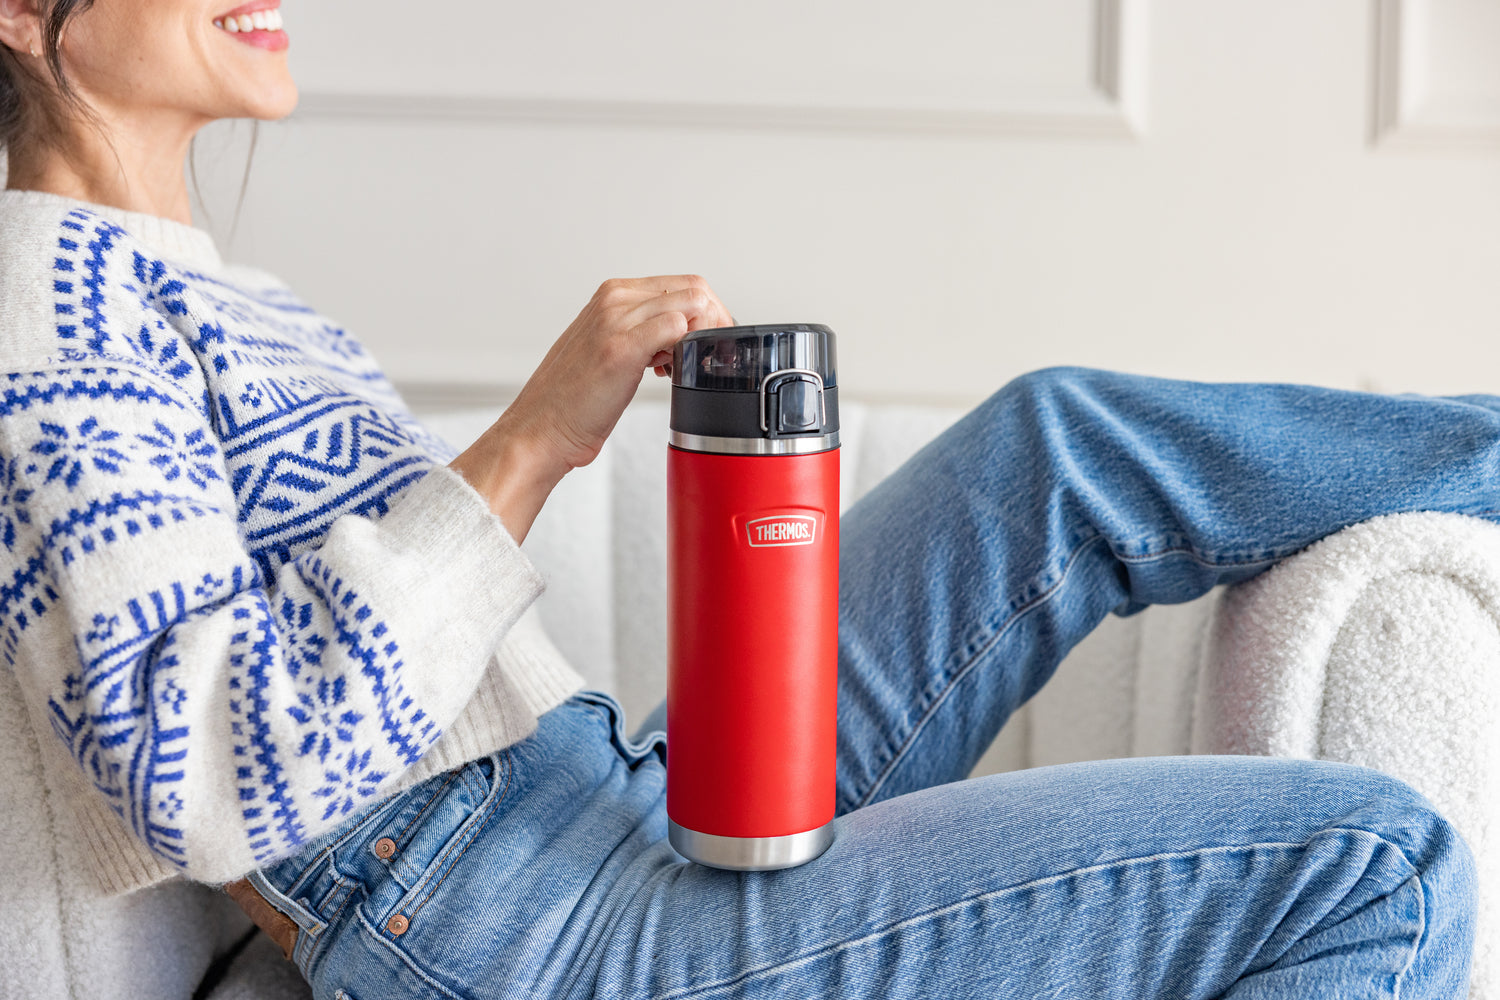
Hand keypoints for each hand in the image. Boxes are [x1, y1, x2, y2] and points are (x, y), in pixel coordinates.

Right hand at [450, 275, 733, 540]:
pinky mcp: (620, 347)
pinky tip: (670, 374)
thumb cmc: (573, 400)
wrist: (541, 429)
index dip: (708, 313)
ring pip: (691, 304)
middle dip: (713, 322)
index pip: (683, 284)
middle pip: (694, 288)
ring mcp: (616, 320)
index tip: (708, 342)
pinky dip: (688, 350)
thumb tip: (685, 335)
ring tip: (681, 368)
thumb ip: (644, 333)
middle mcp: (614, 300)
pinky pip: (676, 327)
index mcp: (612, 296)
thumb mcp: (611, 350)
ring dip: (701, 337)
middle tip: (706, 357)